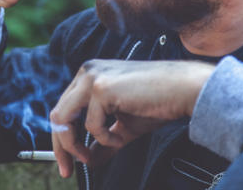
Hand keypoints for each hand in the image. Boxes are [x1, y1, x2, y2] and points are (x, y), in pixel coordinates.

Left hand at [49, 60, 214, 177]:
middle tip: (67, 170)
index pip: (64, 108)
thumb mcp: (124, 126)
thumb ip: (104, 141)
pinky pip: (91, 125)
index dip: (62, 138)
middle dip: (61, 146)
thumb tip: (90, 160)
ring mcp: (92, 77)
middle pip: (57, 114)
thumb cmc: (158, 104)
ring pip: (63, 118)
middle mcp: (87, 72)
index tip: (66, 163)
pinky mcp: (101, 87)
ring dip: (74, 145)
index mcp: (90, 75)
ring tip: (91, 156)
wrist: (184, 89)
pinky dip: (105, 138)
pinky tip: (121, 136)